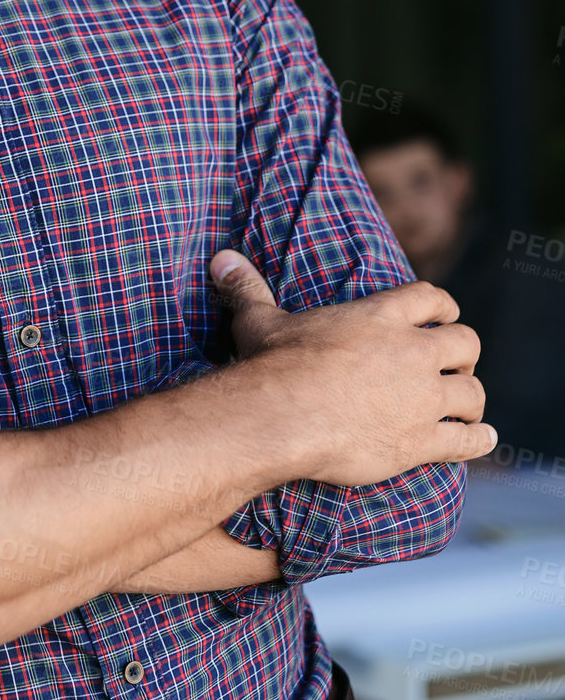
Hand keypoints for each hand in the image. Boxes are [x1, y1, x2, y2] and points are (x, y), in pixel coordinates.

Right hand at [207, 249, 495, 486]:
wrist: (282, 416)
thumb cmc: (272, 365)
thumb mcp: (259, 321)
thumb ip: (248, 290)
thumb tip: (220, 259)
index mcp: (381, 316)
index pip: (433, 299)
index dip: (442, 308)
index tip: (442, 318)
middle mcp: (412, 352)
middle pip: (466, 343)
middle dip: (462, 355)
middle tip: (450, 367)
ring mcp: (422, 397)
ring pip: (473, 394)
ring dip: (470, 402)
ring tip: (464, 409)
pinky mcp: (422, 440)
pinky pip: (467, 440)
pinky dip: (476, 440)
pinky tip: (478, 440)